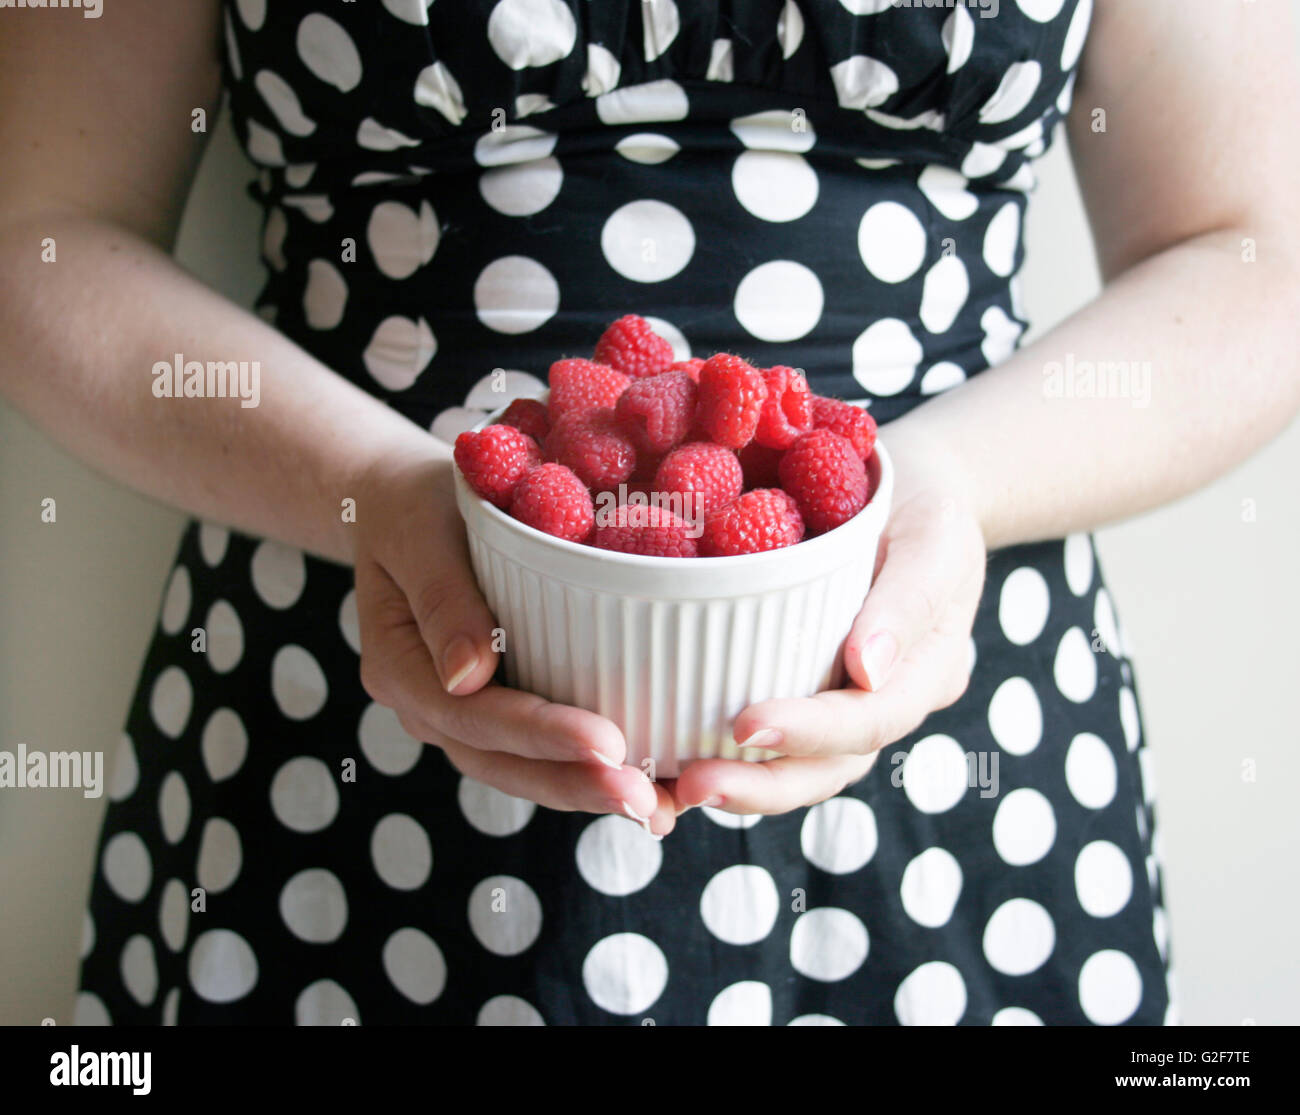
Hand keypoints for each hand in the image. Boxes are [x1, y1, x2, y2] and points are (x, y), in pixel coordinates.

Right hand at [351, 449, 677, 834]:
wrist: (401, 506)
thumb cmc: (414, 504)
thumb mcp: (418, 531)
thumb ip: (443, 597)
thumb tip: (470, 676)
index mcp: (400, 667)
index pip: (473, 715)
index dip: (541, 735)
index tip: (608, 743)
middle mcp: (430, 705)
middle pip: (503, 763)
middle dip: (576, 785)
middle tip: (648, 800)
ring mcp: (463, 713)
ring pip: (525, 771)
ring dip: (590, 792)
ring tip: (661, 808)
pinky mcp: (500, 703)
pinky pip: (542, 750)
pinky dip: (592, 769)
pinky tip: (653, 782)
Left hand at [670, 426, 986, 817]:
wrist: (908, 489)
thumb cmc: (925, 503)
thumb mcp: (935, 534)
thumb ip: (909, 599)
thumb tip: (868, 672)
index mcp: (923, 674)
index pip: (870, 721)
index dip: (810, 732)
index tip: (746, 725)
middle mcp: (881, 702)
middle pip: (826, 768)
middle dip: (760, 784)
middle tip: (693, 783)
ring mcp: (840, 700)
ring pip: (793, 766)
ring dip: (735, 782)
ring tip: (672, 787)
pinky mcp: (801, 684)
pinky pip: (763, 730)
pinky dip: (717, 750)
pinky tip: (665, 759)